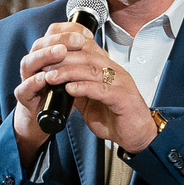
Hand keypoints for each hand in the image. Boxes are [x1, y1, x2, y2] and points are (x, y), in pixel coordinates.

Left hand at [13, 21, 158, 155]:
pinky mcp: (123, 99)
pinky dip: (83, 87)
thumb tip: (59, 83)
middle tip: (44, 64)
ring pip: (92, 70)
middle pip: (87, 55)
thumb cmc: (119, 118)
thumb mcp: (93, 101)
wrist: (139, 136)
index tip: (47, 55)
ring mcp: (120, 84)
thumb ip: (79, 89)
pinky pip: (101, 89)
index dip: (66, 49)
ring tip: (51, 77)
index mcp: (109, 69)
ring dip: (68, 71)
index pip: (87, 48)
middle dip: (62, 58)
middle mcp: (115, 72)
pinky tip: (70, 89)